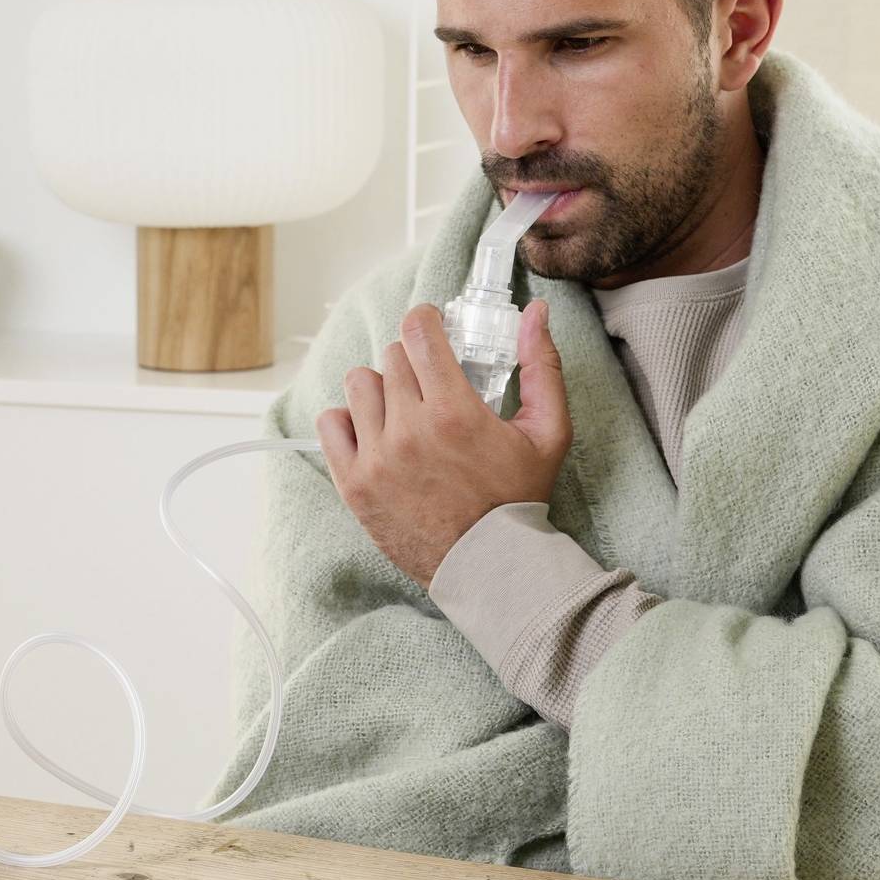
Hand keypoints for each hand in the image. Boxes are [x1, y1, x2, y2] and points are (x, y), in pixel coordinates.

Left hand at [316, 298, 570, 583]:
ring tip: (403, 411)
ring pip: (359, 384)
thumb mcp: (548, 431)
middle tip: (430, 387)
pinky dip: (349, 421)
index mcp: (454, 411)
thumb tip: (536, 312)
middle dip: (413, 363)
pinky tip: (374, 432)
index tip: (430, 328)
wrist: (489, 567)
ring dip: (381, 389)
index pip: (418, 333)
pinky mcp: (353, 483)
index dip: (424, 321)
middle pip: (391, 357)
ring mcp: (376, 458)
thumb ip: (542, 366)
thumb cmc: (518, 498)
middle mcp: (409, 430)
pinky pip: (331, 423)